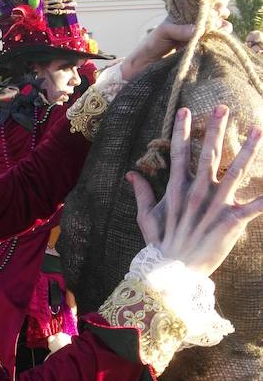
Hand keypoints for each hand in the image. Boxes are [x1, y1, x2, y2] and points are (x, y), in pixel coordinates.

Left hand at [121, 0, 232, 81]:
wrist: (146, 64)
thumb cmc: (152, 44)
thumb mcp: (164, 32)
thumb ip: (180, 30)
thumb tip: (199, 29)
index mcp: (184, 16)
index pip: (202, 4)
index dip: (214, 1)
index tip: (221, 2)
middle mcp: (192, 25)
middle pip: (213, 15)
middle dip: (220, 13)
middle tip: (222, 14)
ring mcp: (197, 37)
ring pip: (216, 29)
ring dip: (222, 27)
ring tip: (222, 28)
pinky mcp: (198, 50)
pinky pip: (212, 44)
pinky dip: (218, 40)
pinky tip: (221, 37)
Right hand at [127, 106, 262, 275]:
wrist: (173, 272)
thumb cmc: (159, 244)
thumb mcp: (146, 218)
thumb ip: (141, 193)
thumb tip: (130, 174)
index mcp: (177, 190)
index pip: (179, 154)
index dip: (181, 131)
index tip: (185, 111)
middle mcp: (198, 193)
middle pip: (209, 155)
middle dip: (216, 130)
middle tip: (223, 108)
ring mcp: (216, 207)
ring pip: (236, 172)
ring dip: (249, 150)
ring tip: (258, 130)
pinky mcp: (231, 222)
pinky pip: (254, 207)